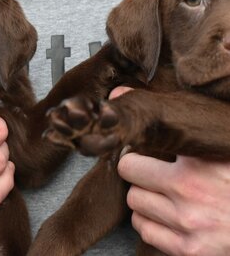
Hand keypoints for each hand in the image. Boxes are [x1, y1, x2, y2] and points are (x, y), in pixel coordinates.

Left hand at [111, 86, 229, 255]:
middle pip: (129, 173)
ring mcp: (188, 223)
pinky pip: (144, 230)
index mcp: (197, 161)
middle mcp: (190, 192)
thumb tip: (119, 93)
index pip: (138, 149)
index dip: (133, 148)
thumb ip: (175, 123)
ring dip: (142, 195)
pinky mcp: (189, 250)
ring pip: (133, 201)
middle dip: (135, 169)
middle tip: (147, 169)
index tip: (135, 148)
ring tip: (160, 192)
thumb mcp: (215, 147)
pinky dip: (148, 221)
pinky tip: (163, 214)